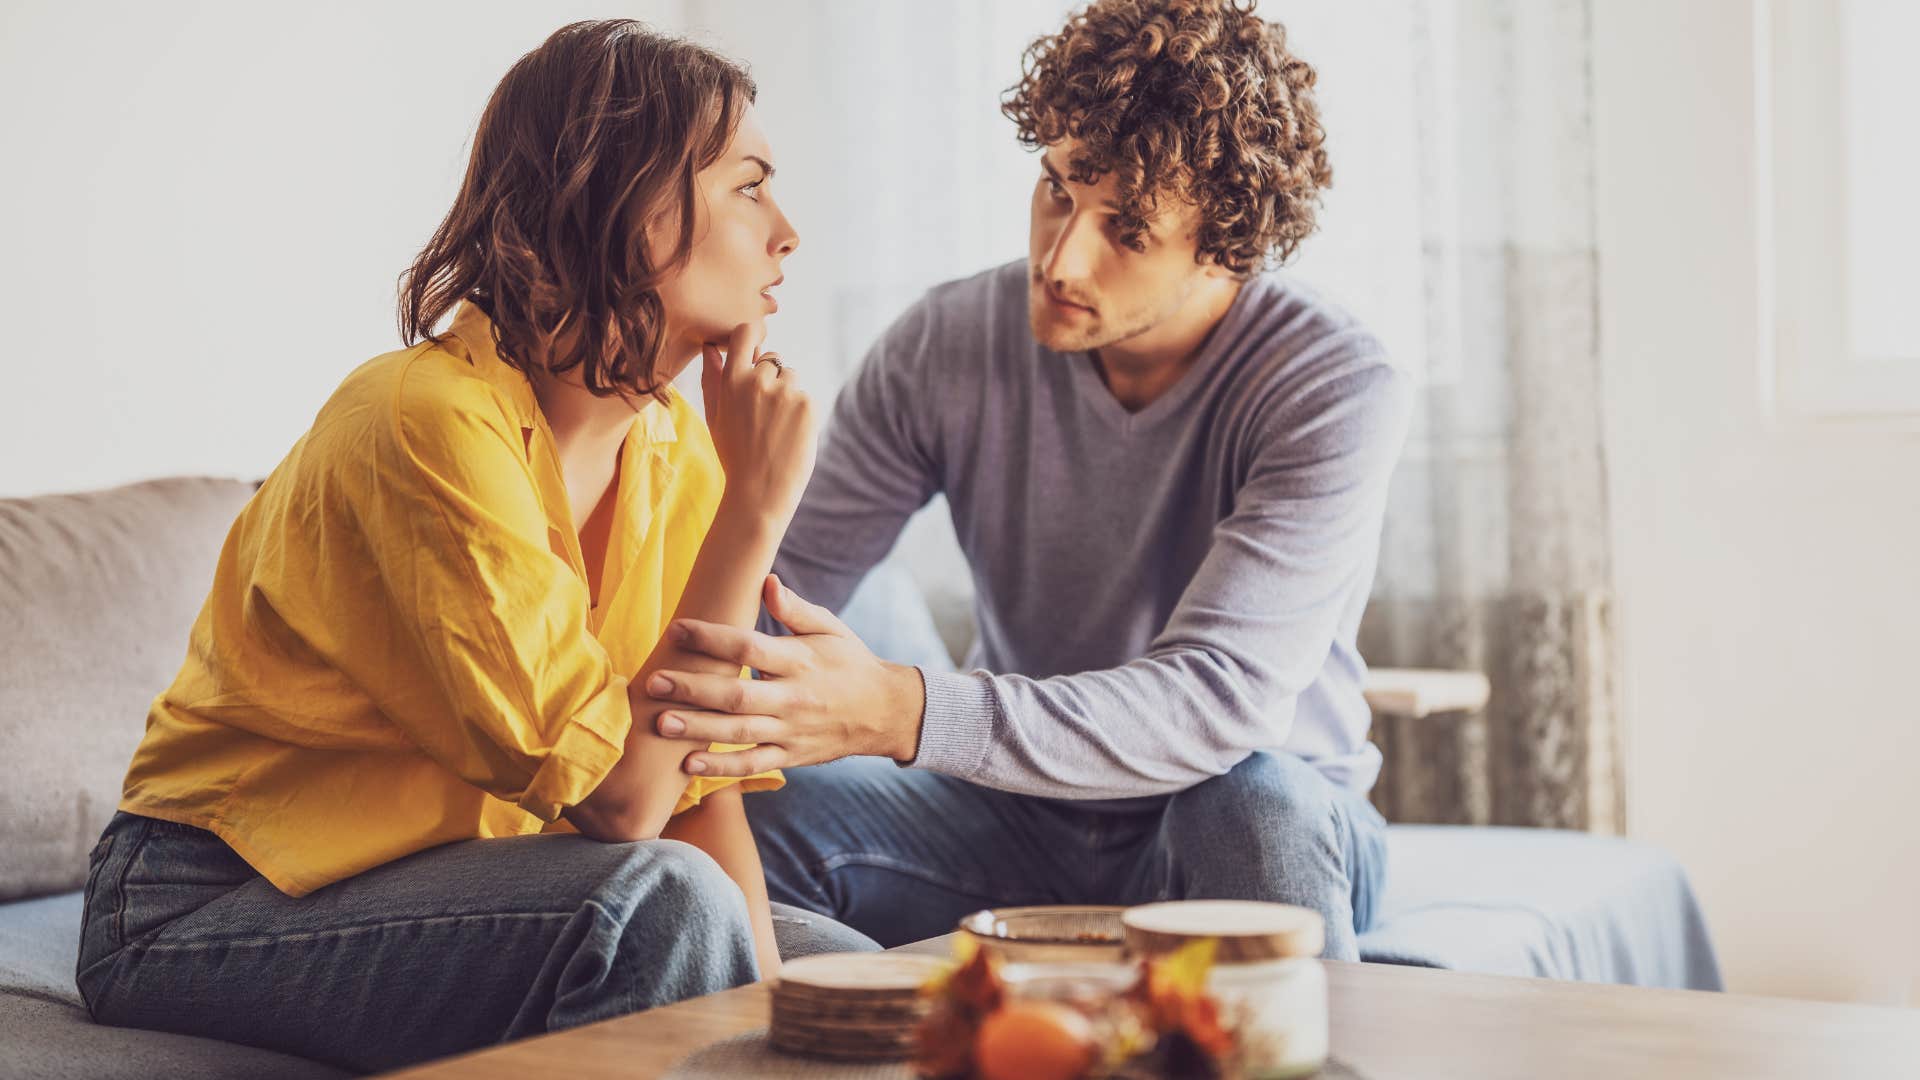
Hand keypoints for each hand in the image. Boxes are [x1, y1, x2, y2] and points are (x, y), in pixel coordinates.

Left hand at [645, 575, 926, 775]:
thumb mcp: (830, 628)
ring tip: (661, 722)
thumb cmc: (850, 663)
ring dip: (698, 729)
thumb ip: (795, 609)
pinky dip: (721, 766)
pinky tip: (688, 763)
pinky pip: (752, 764)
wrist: (885, 712)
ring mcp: (791, 731)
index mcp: (800, 661)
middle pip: (736, 694)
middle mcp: (793, 698)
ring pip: (739, 732)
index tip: (677, 628)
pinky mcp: (790, 756)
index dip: (712, 637)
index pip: (749, 647)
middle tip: (654, 681)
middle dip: (693, 688)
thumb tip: (766, 582)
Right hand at [700, 321, 816, 526]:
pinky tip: (789, 435)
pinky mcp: (807, 405)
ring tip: (776, 427)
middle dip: (771, 378)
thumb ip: (712, 378)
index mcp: (732, 380)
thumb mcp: (715, 416)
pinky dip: (801, 413)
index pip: (745, 333)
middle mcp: (759, 381)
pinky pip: (805, 397)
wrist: (759, 491)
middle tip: (763, 414)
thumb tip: (709, 347)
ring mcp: (785, 392)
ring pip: (792, 378)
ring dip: (787, 394)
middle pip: (772, 359)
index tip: (753, 350)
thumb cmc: (734, 455)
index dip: (751, 337)